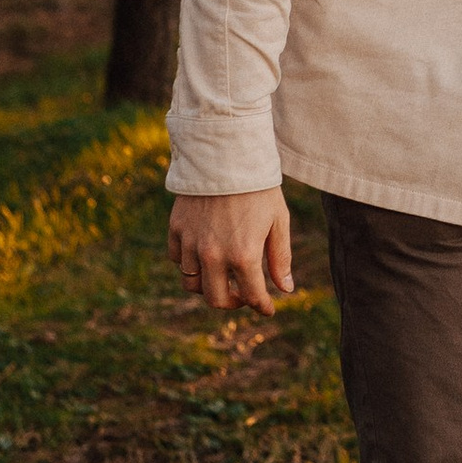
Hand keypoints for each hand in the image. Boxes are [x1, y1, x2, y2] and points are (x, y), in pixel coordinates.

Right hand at [170, 187, 294, 315]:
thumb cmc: (258, 187)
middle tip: (243, 296)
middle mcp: (214, 255)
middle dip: (232, 303)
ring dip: (208, 287)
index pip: (252, 296)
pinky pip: (178, 260)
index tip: (267, 308)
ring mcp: (192, 243)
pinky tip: (203, 257)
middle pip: (217, 299)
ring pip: (192, 284)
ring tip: (221, 278)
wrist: (226, 153)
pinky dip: (189, 265)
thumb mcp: (278, 220)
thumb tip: (285, 290)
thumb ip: (280, 257)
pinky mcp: (176, 229)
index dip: (262, 306)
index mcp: (244, 255)